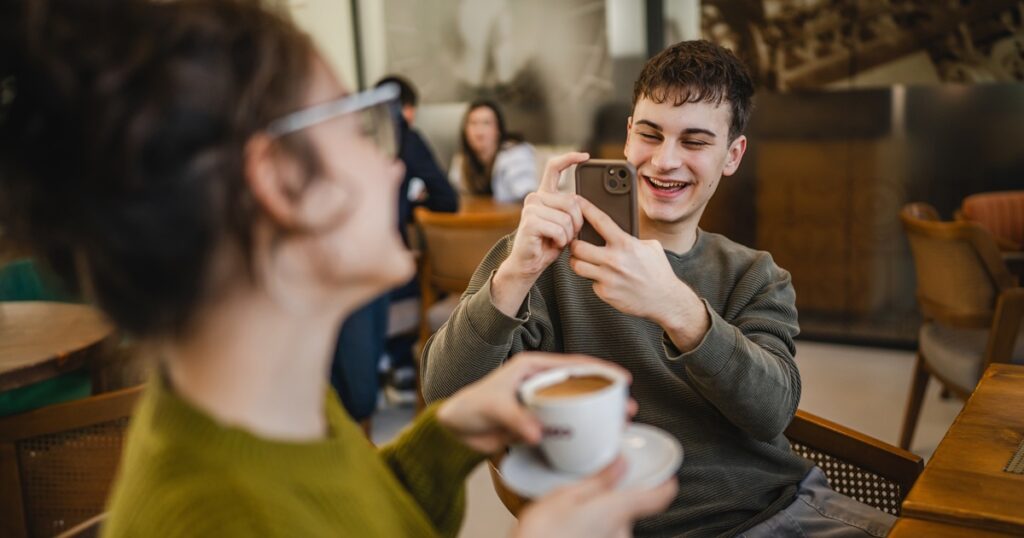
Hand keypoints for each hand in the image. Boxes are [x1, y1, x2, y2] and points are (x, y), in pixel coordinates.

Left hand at [436, 352, 631, 453]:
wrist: (453, 432)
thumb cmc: (469, 408)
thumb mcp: (493, 408)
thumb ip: (516, 418)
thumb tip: (538, 435)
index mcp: (532, 367)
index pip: (573, 364)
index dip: (600, 369)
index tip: (622, 378)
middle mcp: (539, 382)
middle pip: (581, 385)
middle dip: (606, 395)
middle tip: (628, 408)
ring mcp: (540, 403)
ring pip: (576, 406)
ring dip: (598, 414)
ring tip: (620, 424)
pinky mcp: (537, 423)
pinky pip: (564, 425)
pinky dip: (580, 431)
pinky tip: (596, 439)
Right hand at [491, 153, 587, 315]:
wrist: (529, 264)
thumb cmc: (548, 245)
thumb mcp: (565, 223)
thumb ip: (572, 209)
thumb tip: (587, 202)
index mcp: (544, 194)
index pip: (554, 168)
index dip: (569, 159)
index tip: (585, 156)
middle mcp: (535, 197)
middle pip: (572, 201)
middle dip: (577, 222)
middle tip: (567, 234)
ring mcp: (531, 208)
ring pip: (567, 217)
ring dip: (568, 234)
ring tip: (557, 240)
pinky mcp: (530, 221)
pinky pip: (560, 229)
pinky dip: (561, 241)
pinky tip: (551, 244)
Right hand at [515, 457, 677, 537]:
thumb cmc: (541, 535)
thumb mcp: (565, 496)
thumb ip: (598, 481)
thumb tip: (619, 465)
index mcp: (617, 511)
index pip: (659, 497)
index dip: (665, 484)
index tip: (665, 475)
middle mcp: (621, 532)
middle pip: (629, 509)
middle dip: (612, 499)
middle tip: (587, 492)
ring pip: (614, 523)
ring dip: (599, 516)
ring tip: (570, 513)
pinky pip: (604, 534)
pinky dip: (592, 529)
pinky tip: (570, 528)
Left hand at [569, 197, 708, 344]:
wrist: (664, 300)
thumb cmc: (658, 272)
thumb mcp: (650, 247)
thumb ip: (631, 238)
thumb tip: (616, 230)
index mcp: (626, 244)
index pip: (600, 221)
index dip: (585, 209)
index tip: (576, 201)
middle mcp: (614, 260)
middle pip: (577, 246)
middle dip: (574, 243)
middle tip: (576, 243)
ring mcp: (608, 277)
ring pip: (576, 265)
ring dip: (577, 261)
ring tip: (583, 260)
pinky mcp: (605, 292)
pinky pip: (589, 282)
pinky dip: (593, 279)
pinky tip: (602, 277)